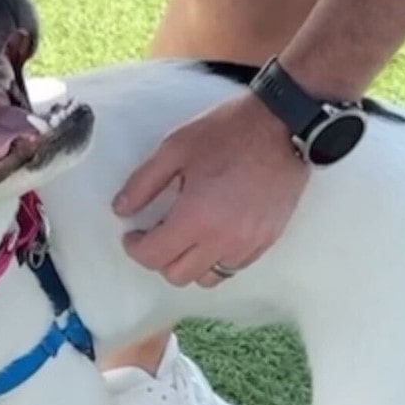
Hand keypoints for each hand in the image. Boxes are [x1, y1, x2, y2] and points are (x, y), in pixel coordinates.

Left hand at [112, 92, 308, 287]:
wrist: (283, 126)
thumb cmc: (229, 132)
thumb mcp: (174, 149)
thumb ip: (143, 183)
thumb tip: (121, 209)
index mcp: (196, 218)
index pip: (154, 257)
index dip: (135, 248)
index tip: (132, 234)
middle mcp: (223, 240)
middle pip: (178, 275)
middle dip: (158, 258)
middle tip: (155, 233)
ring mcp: (248, 244)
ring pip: (207, 278)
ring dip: (188, 263)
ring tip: (184, 235)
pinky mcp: (267, 240)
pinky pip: (233, 267)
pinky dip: (215, 259)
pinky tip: (210, 233)